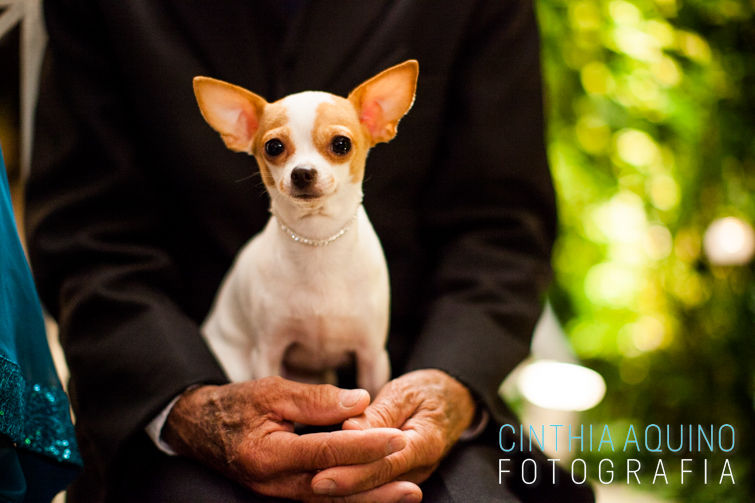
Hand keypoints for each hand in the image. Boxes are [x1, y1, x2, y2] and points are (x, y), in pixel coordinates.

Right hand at [163, 377, 419, 500]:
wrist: (198, 428)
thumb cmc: (235, 405)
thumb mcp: (271, 391)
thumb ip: (315, 399)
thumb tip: (360, 401)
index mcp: (268, 455)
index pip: (327, 452)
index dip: (365, 446)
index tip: (397, 437)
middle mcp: (274, 483)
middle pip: (333, 488)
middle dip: (375, 486)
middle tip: (411, 483)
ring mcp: (278, 494)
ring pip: (330, 500)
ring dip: (369, 500)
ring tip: (405, 495)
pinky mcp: (284, 494)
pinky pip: (321, 499)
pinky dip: (350, 498)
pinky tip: (375, 495)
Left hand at [310, 369, 474, 497]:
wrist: (452, 401)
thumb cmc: (427, 391)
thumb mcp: (404, 393)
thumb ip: (377, 415)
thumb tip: (348, 428)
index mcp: (425, 443)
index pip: (385, 463)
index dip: (353, 472)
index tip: (323, 475)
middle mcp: (419, 468)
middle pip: (377, 482)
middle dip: (343, 485)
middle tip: (311, 483)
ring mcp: (410, 477)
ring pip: (375, 489)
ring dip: (345, 487)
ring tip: (312, 482)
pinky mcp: (398, 478)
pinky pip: (375, 484)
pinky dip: (352, 483)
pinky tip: (328, 479)